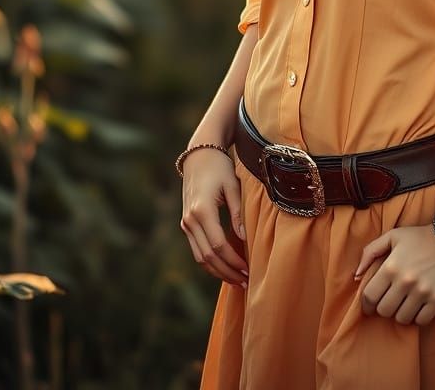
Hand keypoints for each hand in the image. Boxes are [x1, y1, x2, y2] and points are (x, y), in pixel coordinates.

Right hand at [180, 147, 248, 287]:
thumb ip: (238, 212)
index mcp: (202, 211)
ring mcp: (185, 223)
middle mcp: (190, 220)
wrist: (199, 155)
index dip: (233, 261)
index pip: (217, 245)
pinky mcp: (186, 224)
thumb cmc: (220, 168)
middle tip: (246, 281)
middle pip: (207, 257)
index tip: (249, 269)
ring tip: (238, 279)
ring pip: (200, 257)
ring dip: (218, 271)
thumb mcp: (233, 186)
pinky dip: (210, 261)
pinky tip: (225, 266)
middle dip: (227, 272)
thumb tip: (245, 239)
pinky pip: (197, 249)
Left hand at [354, 224, 434, 325]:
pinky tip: (419, 307)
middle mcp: (405, 281)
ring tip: (405, 304)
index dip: (366, 304)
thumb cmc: (422, 236)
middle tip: (390, 302)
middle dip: (384, 308)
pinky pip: (421, 321)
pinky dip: (418, 317)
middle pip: (384, 310)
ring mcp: (423, 292)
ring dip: (401, 313)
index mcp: (391, 266)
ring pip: (402, 318)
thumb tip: (356, 275)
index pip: (370, 296)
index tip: (370, 306)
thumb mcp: (393, 236)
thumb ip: (370, 252)